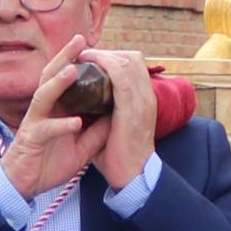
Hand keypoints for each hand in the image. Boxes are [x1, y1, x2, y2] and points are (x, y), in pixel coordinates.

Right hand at [0, 42, 102, 201]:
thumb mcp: (81, 147)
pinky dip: (61, 125)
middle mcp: (44, 109)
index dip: (80, 62)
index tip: (96, 45)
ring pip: (44, 95)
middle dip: (65, 57)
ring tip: (72, 69)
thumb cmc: (49, 162)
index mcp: (57, 108)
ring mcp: (35, 122)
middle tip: (80, 39)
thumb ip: (97, 131)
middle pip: (52, 76)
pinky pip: (46, 129)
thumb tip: (116, 117)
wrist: (25, 185)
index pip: (67, 78)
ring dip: (58, 83)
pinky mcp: (31, 139)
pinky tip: (75, 122)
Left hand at [84, 46, 157, 191]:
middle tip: (84, 56)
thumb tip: (87, 103)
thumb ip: (106, 112)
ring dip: (103, 54)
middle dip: (107, 52)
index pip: (135, 65)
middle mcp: (147, 95)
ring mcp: (142, 100)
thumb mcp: (115, 127)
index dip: (114, 57)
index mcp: (145, 99)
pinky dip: (103, 63)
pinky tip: (86, 62)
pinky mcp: (131, 107)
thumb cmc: (119, 155)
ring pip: (127, 60)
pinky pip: (119, 74)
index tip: (92, 60)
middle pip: (132, 57)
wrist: (132, 177)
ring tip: (82, 56)